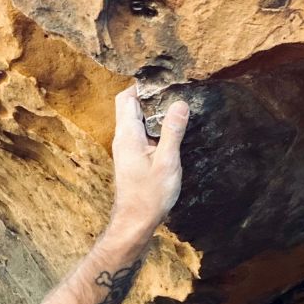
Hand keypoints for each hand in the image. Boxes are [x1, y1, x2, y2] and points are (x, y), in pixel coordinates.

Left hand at [107, 86, 188, 244]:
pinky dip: (152, 129)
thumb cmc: (150, 195)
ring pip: (135, 121)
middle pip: (130, 107)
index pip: (127, 98)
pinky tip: (169, 134)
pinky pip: (140, 135)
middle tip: (172, 94)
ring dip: (152, 114)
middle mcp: (122, 138)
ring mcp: (125, 150)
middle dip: (149, 98)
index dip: (142, 86)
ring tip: (174, 110)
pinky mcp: (131, 160)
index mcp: (128, 134)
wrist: (135, 222)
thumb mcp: (167, 162)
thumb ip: (173, 132)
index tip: (162, 82)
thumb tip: (180, 103)